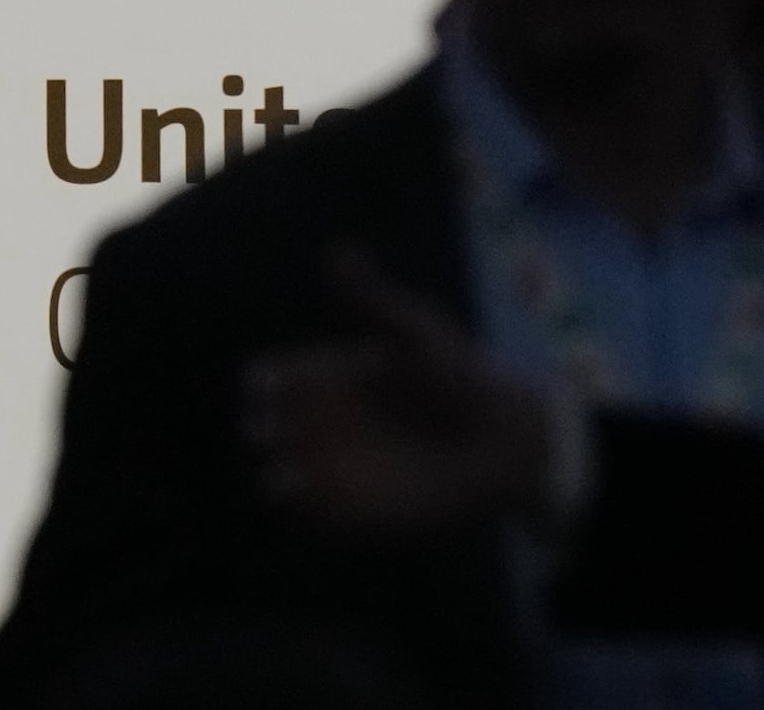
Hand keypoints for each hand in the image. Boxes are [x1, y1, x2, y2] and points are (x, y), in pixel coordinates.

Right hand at [242, 247, 555, 533]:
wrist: (501, 440)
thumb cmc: (460, 378)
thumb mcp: (415, 331)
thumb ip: (372, 297)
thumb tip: (334, 249)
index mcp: (337, 376)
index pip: (277, 380)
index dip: (265, 383)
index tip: (268, 383)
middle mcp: (330, 421)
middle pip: (269, 426)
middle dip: (263, 427)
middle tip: (273, 428)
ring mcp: (339, 465)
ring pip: (278, 472)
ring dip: (274, 473)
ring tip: (287, 469)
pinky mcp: (354, 506)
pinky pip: (307, 513)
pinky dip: (297, 507)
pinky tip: (308, 494)